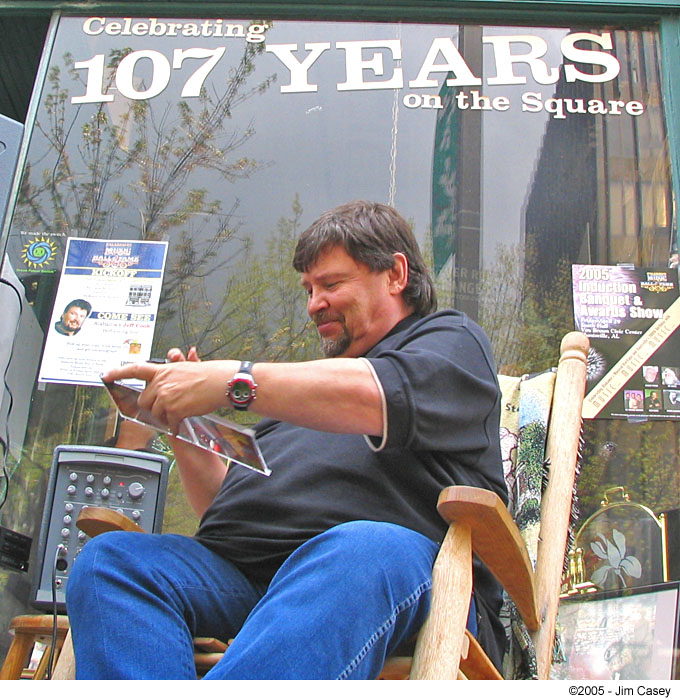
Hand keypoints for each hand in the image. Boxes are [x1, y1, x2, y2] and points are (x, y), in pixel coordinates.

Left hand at [102, 353, 237, 433]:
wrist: (221, 383)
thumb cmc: (210, 375)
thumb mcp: (188, 366)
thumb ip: (175, 367)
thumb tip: (172, 358)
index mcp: (163, 370)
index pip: (135, 369)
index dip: (119, 372)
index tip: (106, 374)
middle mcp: (161, 382)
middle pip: (144, 400)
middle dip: (153, 406)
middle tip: (165, 407)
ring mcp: (166, 396)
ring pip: (156, 413)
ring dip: (165, 416)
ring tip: (178, 412)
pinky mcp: (174, 409)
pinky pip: (169, 422)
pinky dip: (175, 425)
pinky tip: (182, 422)